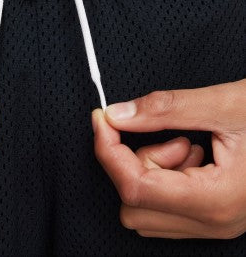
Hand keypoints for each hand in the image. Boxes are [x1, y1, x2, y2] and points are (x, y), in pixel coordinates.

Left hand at [92, 78, 245, 238]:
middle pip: (133, 202)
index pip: (134, 186)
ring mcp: (212, 222)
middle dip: (134, 160)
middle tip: (162, 133)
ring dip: (152, 167)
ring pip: (144, 206)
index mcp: (216, 199)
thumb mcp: (224, 105)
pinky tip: (192, 152)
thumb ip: (165, 109)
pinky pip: (162, 203)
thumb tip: (118, 114)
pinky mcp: (211, 213)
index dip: (108, 149)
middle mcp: (213, 221)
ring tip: (186, 142)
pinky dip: (164, 173)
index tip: (102, 119)